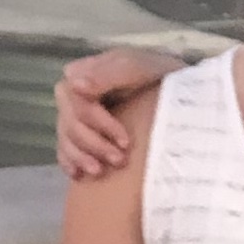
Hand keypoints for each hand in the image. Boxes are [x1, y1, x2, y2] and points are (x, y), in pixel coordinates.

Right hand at [55, 46, 180, 183]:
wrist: (179, 91)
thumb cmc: (160, 75)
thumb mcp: (139, 68)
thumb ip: (108, 73)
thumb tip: (76, 84)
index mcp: (83, 72)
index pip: (75, 100)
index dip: (97, 122)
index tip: (125, 141)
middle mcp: (74, 94)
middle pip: (70, 122)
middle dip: (93, 144)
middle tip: (119, 160)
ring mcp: (75, 114)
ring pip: (66, 138)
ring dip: (81, 157)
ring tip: (100, 171)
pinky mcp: (80, 132)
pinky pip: (64, 149)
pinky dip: (70, 162)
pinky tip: (79, 174)